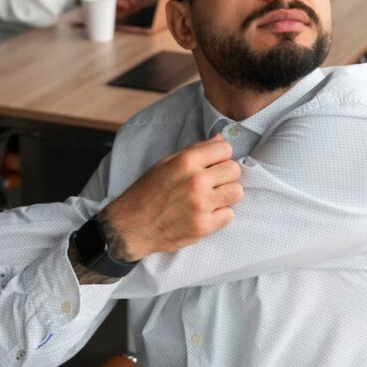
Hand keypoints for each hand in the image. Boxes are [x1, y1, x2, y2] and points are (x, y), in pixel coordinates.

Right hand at [100, 136, 242, 260]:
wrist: (130, 227)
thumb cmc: (146, 193)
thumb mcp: (165, 164)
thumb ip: (195, 151)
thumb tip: (220, 140)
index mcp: (186, 162)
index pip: (224, 148)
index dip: (221, 155)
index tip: (214, 164)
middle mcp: (196, 181)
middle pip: (234, 170)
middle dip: (226, 175)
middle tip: (214, 182)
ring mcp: (201, 205)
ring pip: (236, 192)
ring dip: (226, 195)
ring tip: (212, 198)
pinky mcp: (204, 226)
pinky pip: (229, 215)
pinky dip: (220, 215)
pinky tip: (205, 214)